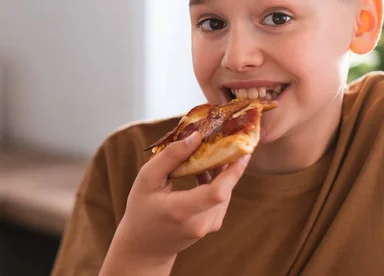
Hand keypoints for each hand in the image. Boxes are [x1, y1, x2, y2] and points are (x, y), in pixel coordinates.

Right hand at [100, 132, 249, 273]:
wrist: (144, 246)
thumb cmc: (141, 209)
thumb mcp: (147, 178)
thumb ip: (170, 157)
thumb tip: (196, 137)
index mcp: (181, 211)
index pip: (217, 192)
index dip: (233, 171)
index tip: (242, 150)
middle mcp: (200, 223)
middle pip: (224, 189)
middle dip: (228, 163)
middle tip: (225, 139)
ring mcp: (208, 227)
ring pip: (224, 193)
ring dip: (221, 171)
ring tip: (211, 150)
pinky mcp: (211, 226)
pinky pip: (220, 199)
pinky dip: (216, 182)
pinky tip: (203, 169)